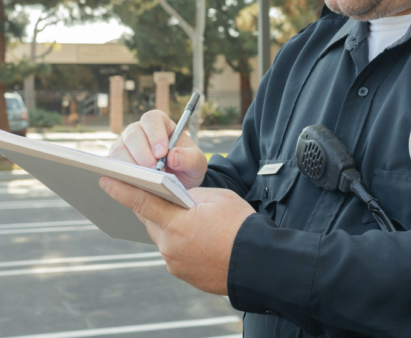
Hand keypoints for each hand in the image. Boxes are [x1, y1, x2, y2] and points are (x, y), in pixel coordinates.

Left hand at [99, 177, 255, 294]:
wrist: (259, 264)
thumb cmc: (242, 227)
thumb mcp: (219, 199)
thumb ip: (192, 196)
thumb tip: (180, 197)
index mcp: (177, 224)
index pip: (142, 202)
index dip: (122, 190)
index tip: (106, 180)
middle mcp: (170, 246)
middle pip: (151, 220)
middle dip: (153, 207)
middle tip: (158, 194)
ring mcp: (175, 263)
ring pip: (163, 237)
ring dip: (170, 225)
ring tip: (190, 219)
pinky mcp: (183, 274)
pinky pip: (174, 252)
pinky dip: (181, 242)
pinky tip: (198, 238)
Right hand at [108, 110, 207, 188]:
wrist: (180, 182)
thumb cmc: (187, 166)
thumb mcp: (197, 163)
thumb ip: (190, 158)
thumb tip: (173, 156)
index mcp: (161, 124)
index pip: (152, 119)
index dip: (155, 134)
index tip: (162, 152)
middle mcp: (140, 132)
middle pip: (133, 134)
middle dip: (142, 153)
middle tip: (154, 170)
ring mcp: (126, 146)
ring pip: (119, 149)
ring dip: (130, 165)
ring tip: (145, 179)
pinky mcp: (118, 162)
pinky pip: (112, 165)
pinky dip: (119, 174)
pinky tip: (131, 183)